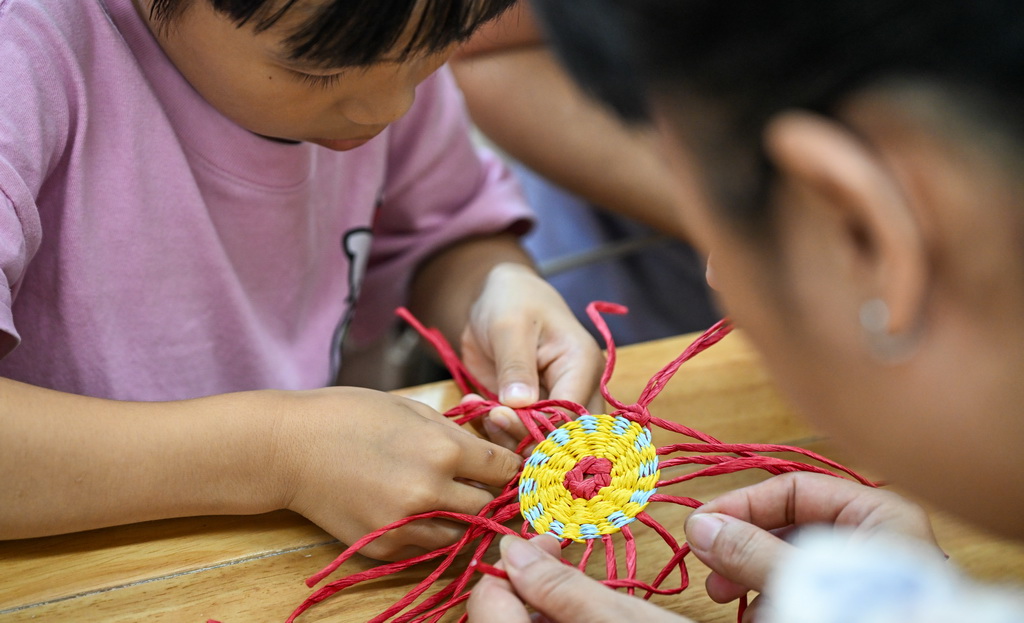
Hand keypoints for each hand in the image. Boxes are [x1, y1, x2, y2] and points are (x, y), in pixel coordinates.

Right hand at [270, 387, 522, 560]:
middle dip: (489, 494)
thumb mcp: (410, 408)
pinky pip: (427, 548)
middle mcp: (431, 492)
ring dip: (464, 519)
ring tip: (450, 498)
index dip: (508, 465)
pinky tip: (419, 511)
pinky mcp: (385, 547)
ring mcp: (407, 525)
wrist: (287, 448)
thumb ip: (453, 431)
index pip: (503, 469)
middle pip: (488, 506)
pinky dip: (431, 533)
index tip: (504, 464)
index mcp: (443, 449)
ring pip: (462, 535)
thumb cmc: (348, 415)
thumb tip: (487, 446)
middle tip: (481, 483)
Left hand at [460, 263, 603, 436]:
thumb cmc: (512, 300)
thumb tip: (520, 404)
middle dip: (524, 439)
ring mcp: (555, 403)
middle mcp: (577, 389)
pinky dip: (495, 431)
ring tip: (480, 411)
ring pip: (541, 442)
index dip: (540, 427)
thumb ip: (516, 365)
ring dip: (507, 438)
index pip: (572, 414)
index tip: (500, 417)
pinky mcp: (533, 412)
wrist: (498, 297)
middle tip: (490, 418)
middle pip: (563, 436)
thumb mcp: (509, 325)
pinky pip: (519, 435)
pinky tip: (474, 408)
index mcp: (582, 365)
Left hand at [467, 535, 695, 622]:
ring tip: (577, 587)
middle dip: (527, 582)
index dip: (515, 564)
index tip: (549, 543)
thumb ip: (559, 586)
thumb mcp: (622, 621)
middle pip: (498, 617)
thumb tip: (511, 548)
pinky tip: (582, 615)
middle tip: (560, 555)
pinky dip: (551, 622)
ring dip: (538, 604)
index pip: (487, 602)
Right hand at [683, 472, 937, 618]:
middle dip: (742, 546)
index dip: (741, 504)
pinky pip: (803, 591)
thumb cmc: (870, 616)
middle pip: (788, 525)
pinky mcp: (850, 605)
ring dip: (751, 577)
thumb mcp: (804, 579)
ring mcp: (863, 577)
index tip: (699, 525)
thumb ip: (752, 551)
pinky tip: (756, 618)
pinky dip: (774, 600)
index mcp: (877, 514)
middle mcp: (872, 540)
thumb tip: (698, 526)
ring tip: (725, 598)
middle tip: (708, 568)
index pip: (793, 488)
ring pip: (791, 561)